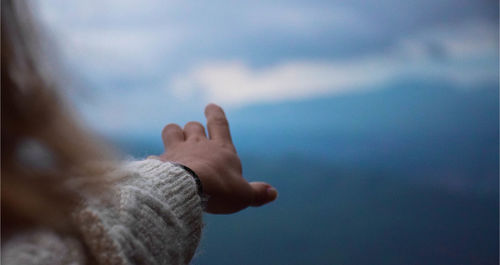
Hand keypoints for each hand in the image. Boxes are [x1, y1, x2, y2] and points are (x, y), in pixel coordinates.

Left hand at [151, 103, 277, 213]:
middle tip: (194, 130)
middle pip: (193, 126)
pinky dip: (156, 161)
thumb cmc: (219, 189)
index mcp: (221, 149)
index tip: (211, 106)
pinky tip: (156, 167)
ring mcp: (177, 151)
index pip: (219, 124)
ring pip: (172, 130)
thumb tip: (274, 193)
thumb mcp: (244, 194)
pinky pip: (155, 157)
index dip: (215, 114)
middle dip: (194, 127)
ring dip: (174, 133)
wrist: (186, 188)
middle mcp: (198, 145)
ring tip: (175, 139)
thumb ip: (257, 193)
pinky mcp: (160, 162)